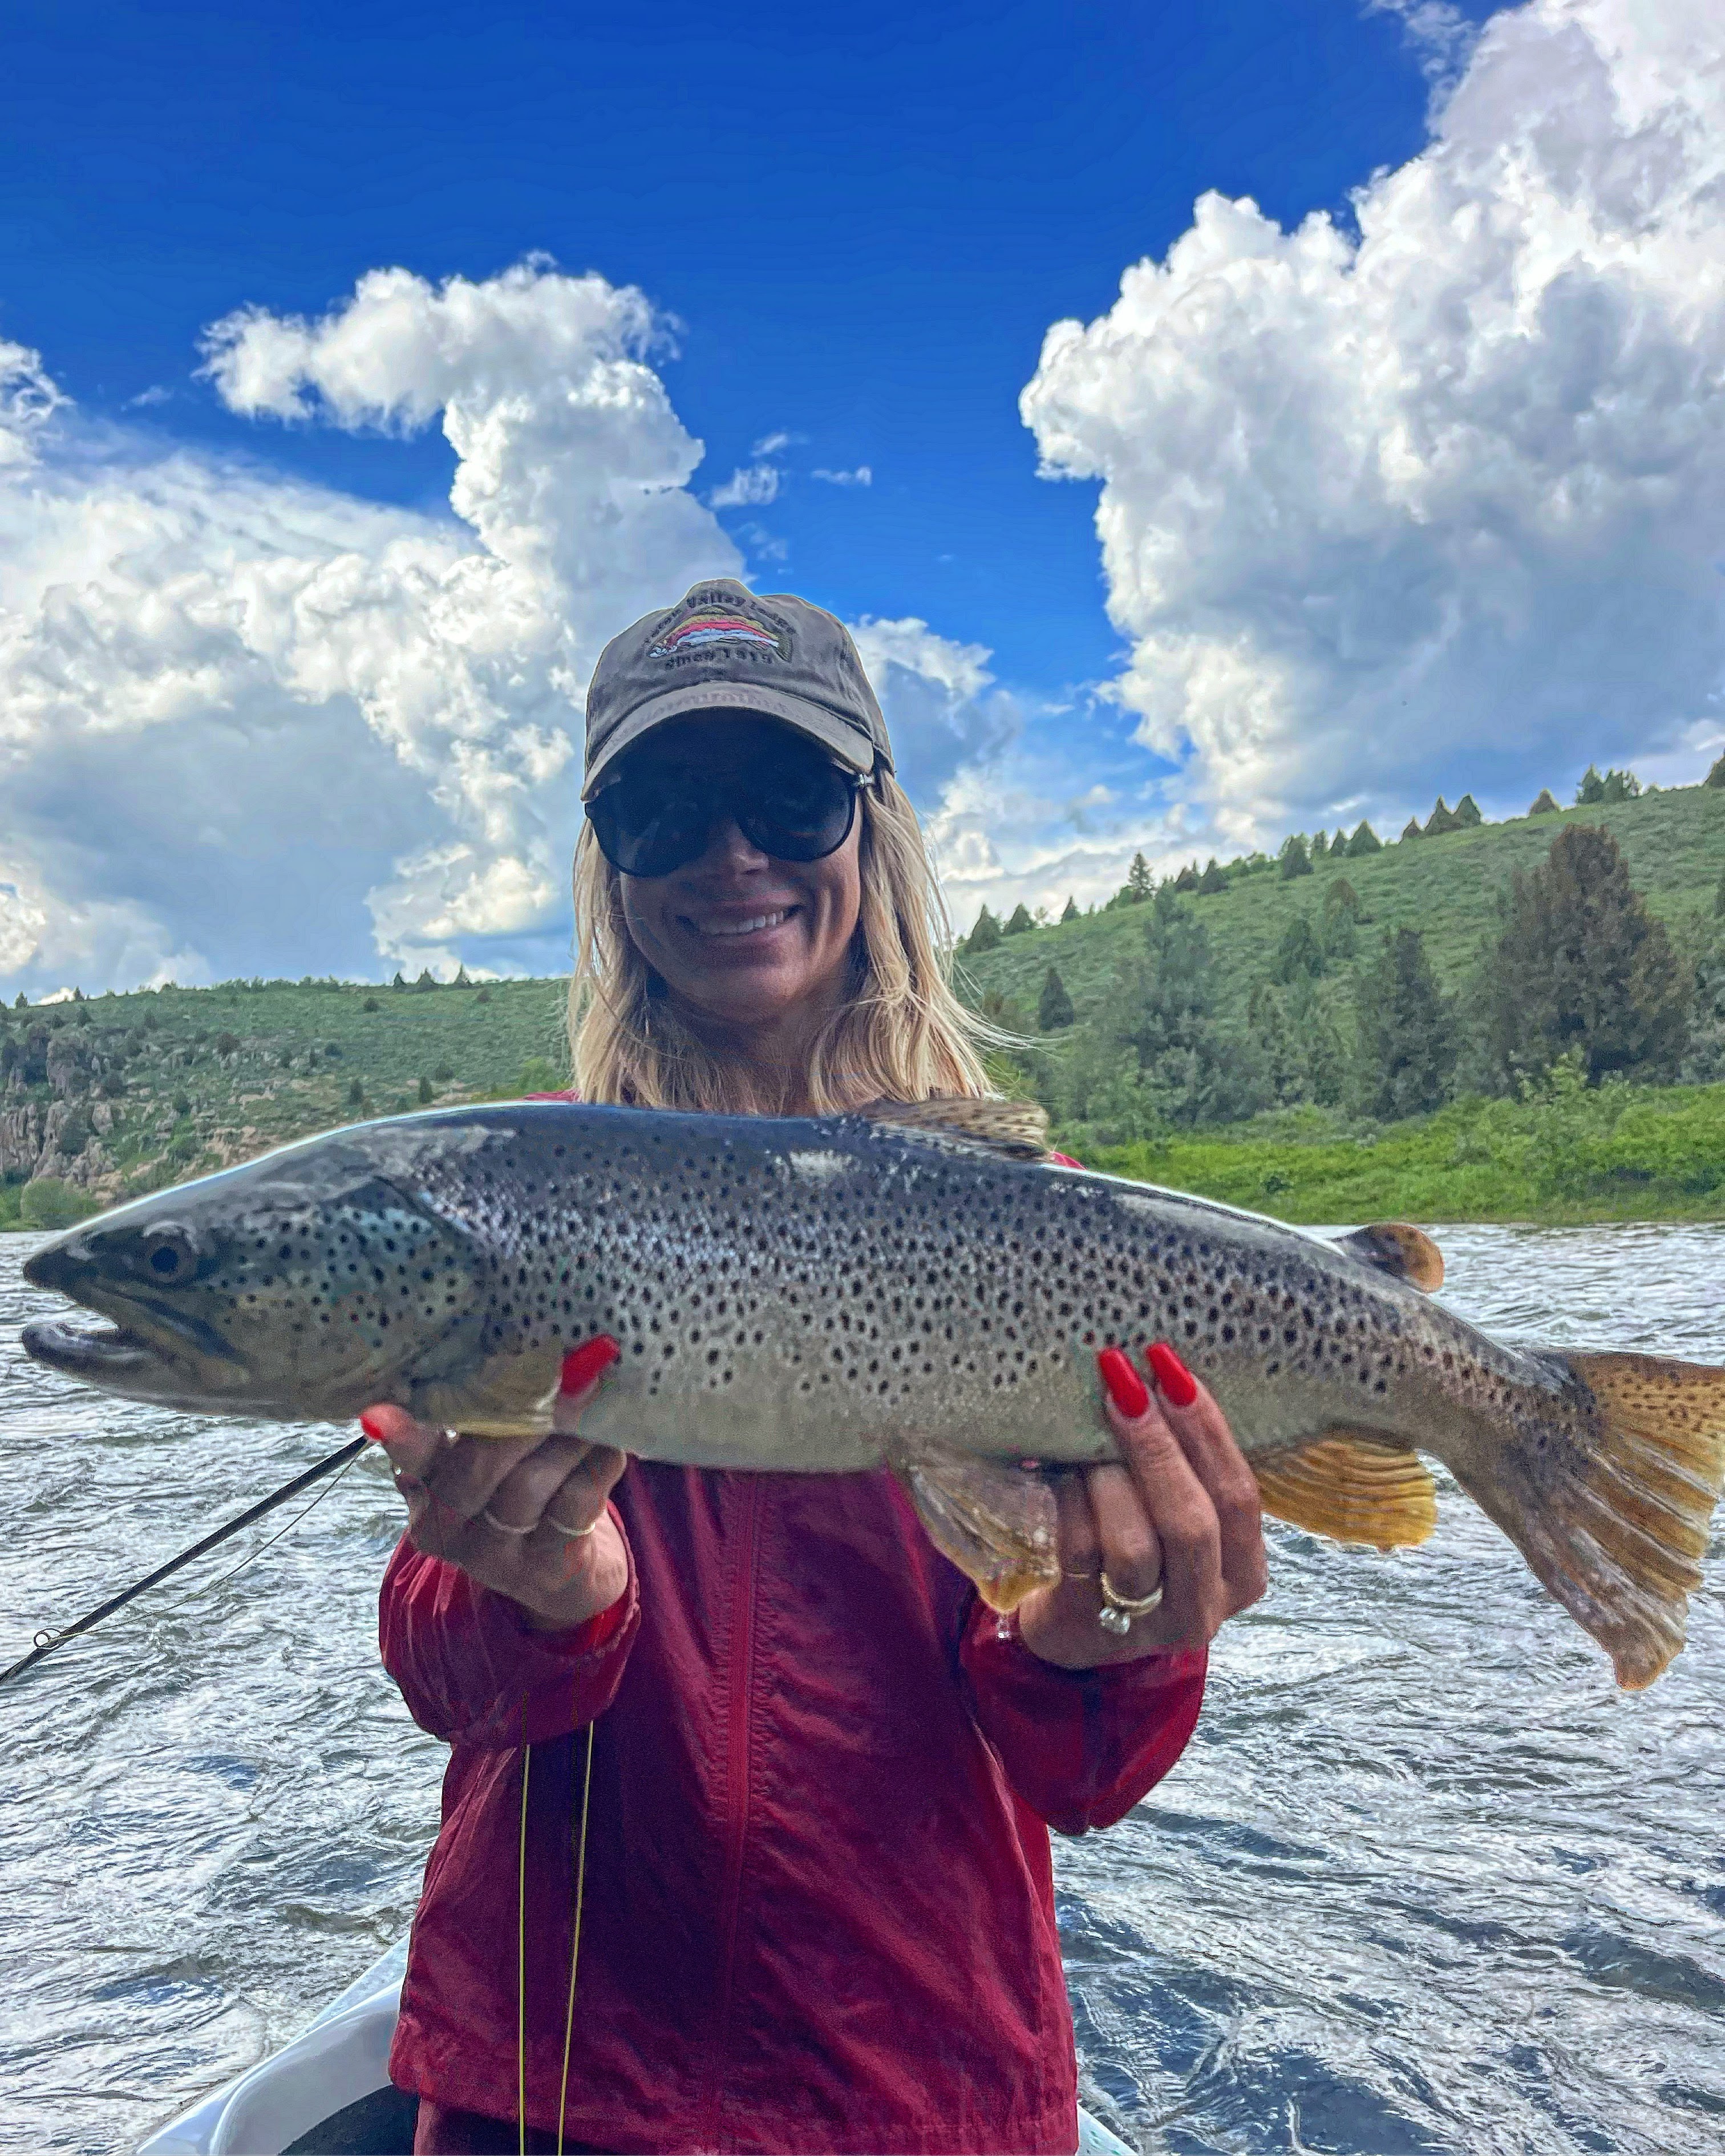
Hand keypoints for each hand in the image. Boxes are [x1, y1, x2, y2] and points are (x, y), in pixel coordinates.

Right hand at [360, 1336, 628, 1633]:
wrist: (561, 1572)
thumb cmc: (520, 1485)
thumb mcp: (487, 1453)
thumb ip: (485, 1412)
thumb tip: (514, 1340)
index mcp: (424, 1486)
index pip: (410, 1457)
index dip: (400, 1435)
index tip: (376, 1413)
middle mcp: (447, 1526)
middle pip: (475, 1467)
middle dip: (522, 1413)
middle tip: (562, 1367)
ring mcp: (496, 1556)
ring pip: (527, 1485)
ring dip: (567, 1435)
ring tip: (594, 1390)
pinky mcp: (548, 1569)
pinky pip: (574, 1505)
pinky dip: (596, 1464)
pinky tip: (613, 1439)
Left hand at [1016, 1342, 1267, 1667]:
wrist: (1078, 1630)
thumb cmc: (1140, 1548)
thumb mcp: (1179, 1517)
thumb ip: (1186, 1470)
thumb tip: (1156, 1372)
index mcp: (1244, 1571)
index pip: (1239, 1497)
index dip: (1207, 1430)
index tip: (1170, 1368)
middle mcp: (1205, 1604)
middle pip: (1192, 1522)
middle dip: (1158, 1447)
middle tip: (1124, 1384)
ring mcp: (1147, 1624)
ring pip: (1134, 1545)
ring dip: (1108, 1476)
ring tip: (1086, 1429)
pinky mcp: (1090, 1624)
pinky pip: (1080, 1551)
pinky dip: (1069, 1498)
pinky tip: (1057, 1465)